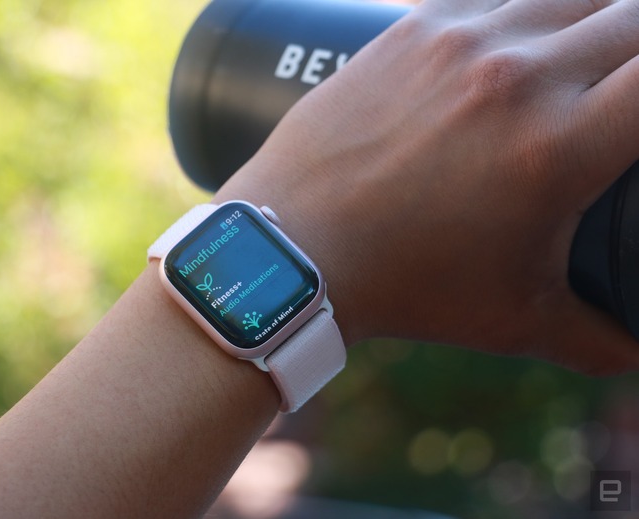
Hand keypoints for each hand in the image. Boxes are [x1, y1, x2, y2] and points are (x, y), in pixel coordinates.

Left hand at [215, 0, 638, 373]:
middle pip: (631, 19)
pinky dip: (522, 16)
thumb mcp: (515, 321)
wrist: (297, 247)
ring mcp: (459, 42)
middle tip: (619, 99)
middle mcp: (516, 77)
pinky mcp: (412, 30)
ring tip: (574, 70)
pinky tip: (514, 50)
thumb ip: (600, 338)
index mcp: (557, 147)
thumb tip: (637, 348)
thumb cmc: (405, 286)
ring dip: (591, 24)